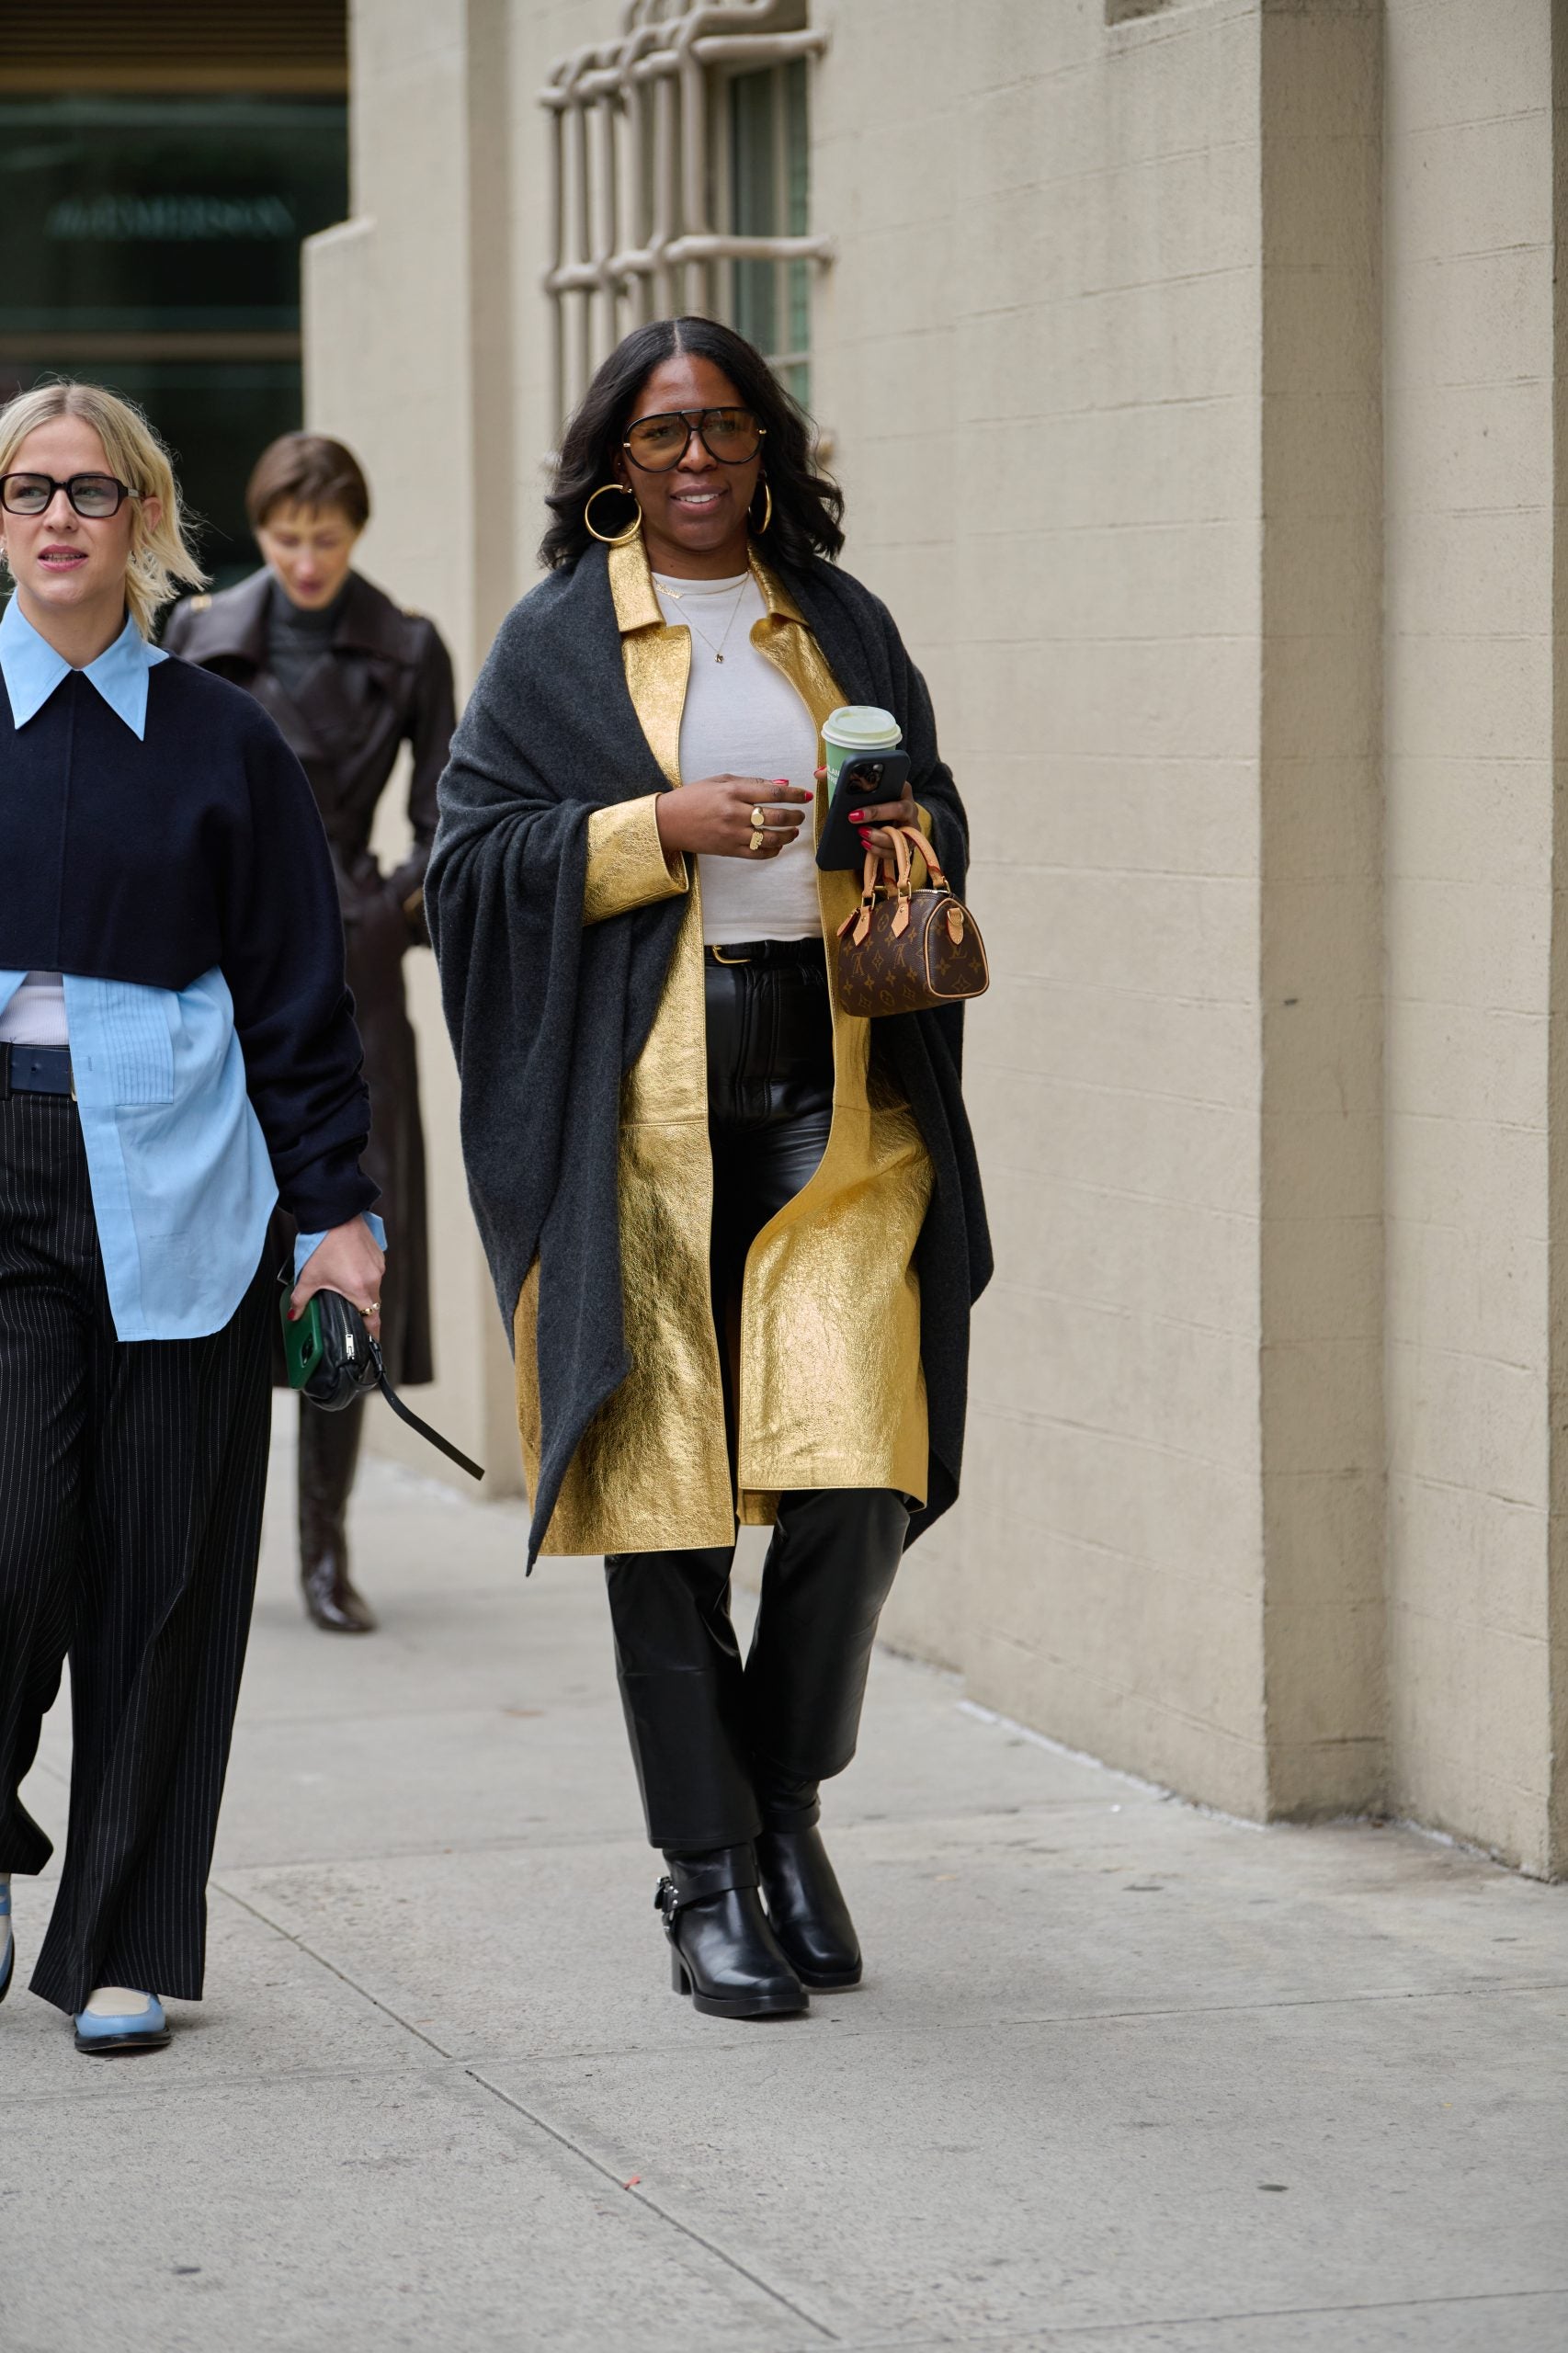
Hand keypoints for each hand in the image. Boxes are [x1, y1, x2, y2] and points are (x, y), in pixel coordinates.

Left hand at [290, 1216, 385, 1342]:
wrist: (336, 1215)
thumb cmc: (324, 1242)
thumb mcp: (309, 1276)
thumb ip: (301, 1299)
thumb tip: (295, 1313)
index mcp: (359, 1289)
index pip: (372, 1320)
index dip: (372, 1334)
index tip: (371, 1341)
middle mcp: (373, 1279)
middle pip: (371, 1304)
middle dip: (360, 1309)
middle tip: (347, 1310)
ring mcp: (378, 1266)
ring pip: (372, 1287)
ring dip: (360, 1289)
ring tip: (342, 1282)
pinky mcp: (378, 1255)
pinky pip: (373, 1272)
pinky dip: (362, 1274)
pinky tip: (348, 1267)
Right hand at [655, 773, 813, 859]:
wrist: (669, 821)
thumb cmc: (693, 798)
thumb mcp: (720, 781)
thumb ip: (751, 783)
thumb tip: (780, 784)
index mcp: (733, 791)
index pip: (772, 792)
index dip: (793, 794)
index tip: (805, 795)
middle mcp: (734, 813)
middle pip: (776, 816)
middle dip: (794, 815)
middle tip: (801, 815)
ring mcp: (732, 834)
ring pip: (771, 837)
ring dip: (788, 835)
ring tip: (794, 832)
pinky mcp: (729, 850)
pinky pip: (758, 854)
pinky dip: (772, 850)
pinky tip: (778, 845)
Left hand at [815, 767, 919, 868]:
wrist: (890, 820)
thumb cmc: (875, 801)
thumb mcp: (862, 789)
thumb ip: (840, 776)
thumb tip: (819, 773)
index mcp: (901, 788)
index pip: (897, 785)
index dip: (879, 792)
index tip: (857, 804)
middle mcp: (910, 807)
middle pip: (900, 810)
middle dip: (877, 814)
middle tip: (853, 818)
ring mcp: (910, 827)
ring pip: (900, 834)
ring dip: (879, 837)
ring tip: (861, 835)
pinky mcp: (907, 845)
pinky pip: (896, 851)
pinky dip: (880, 851)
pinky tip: (866, 845)